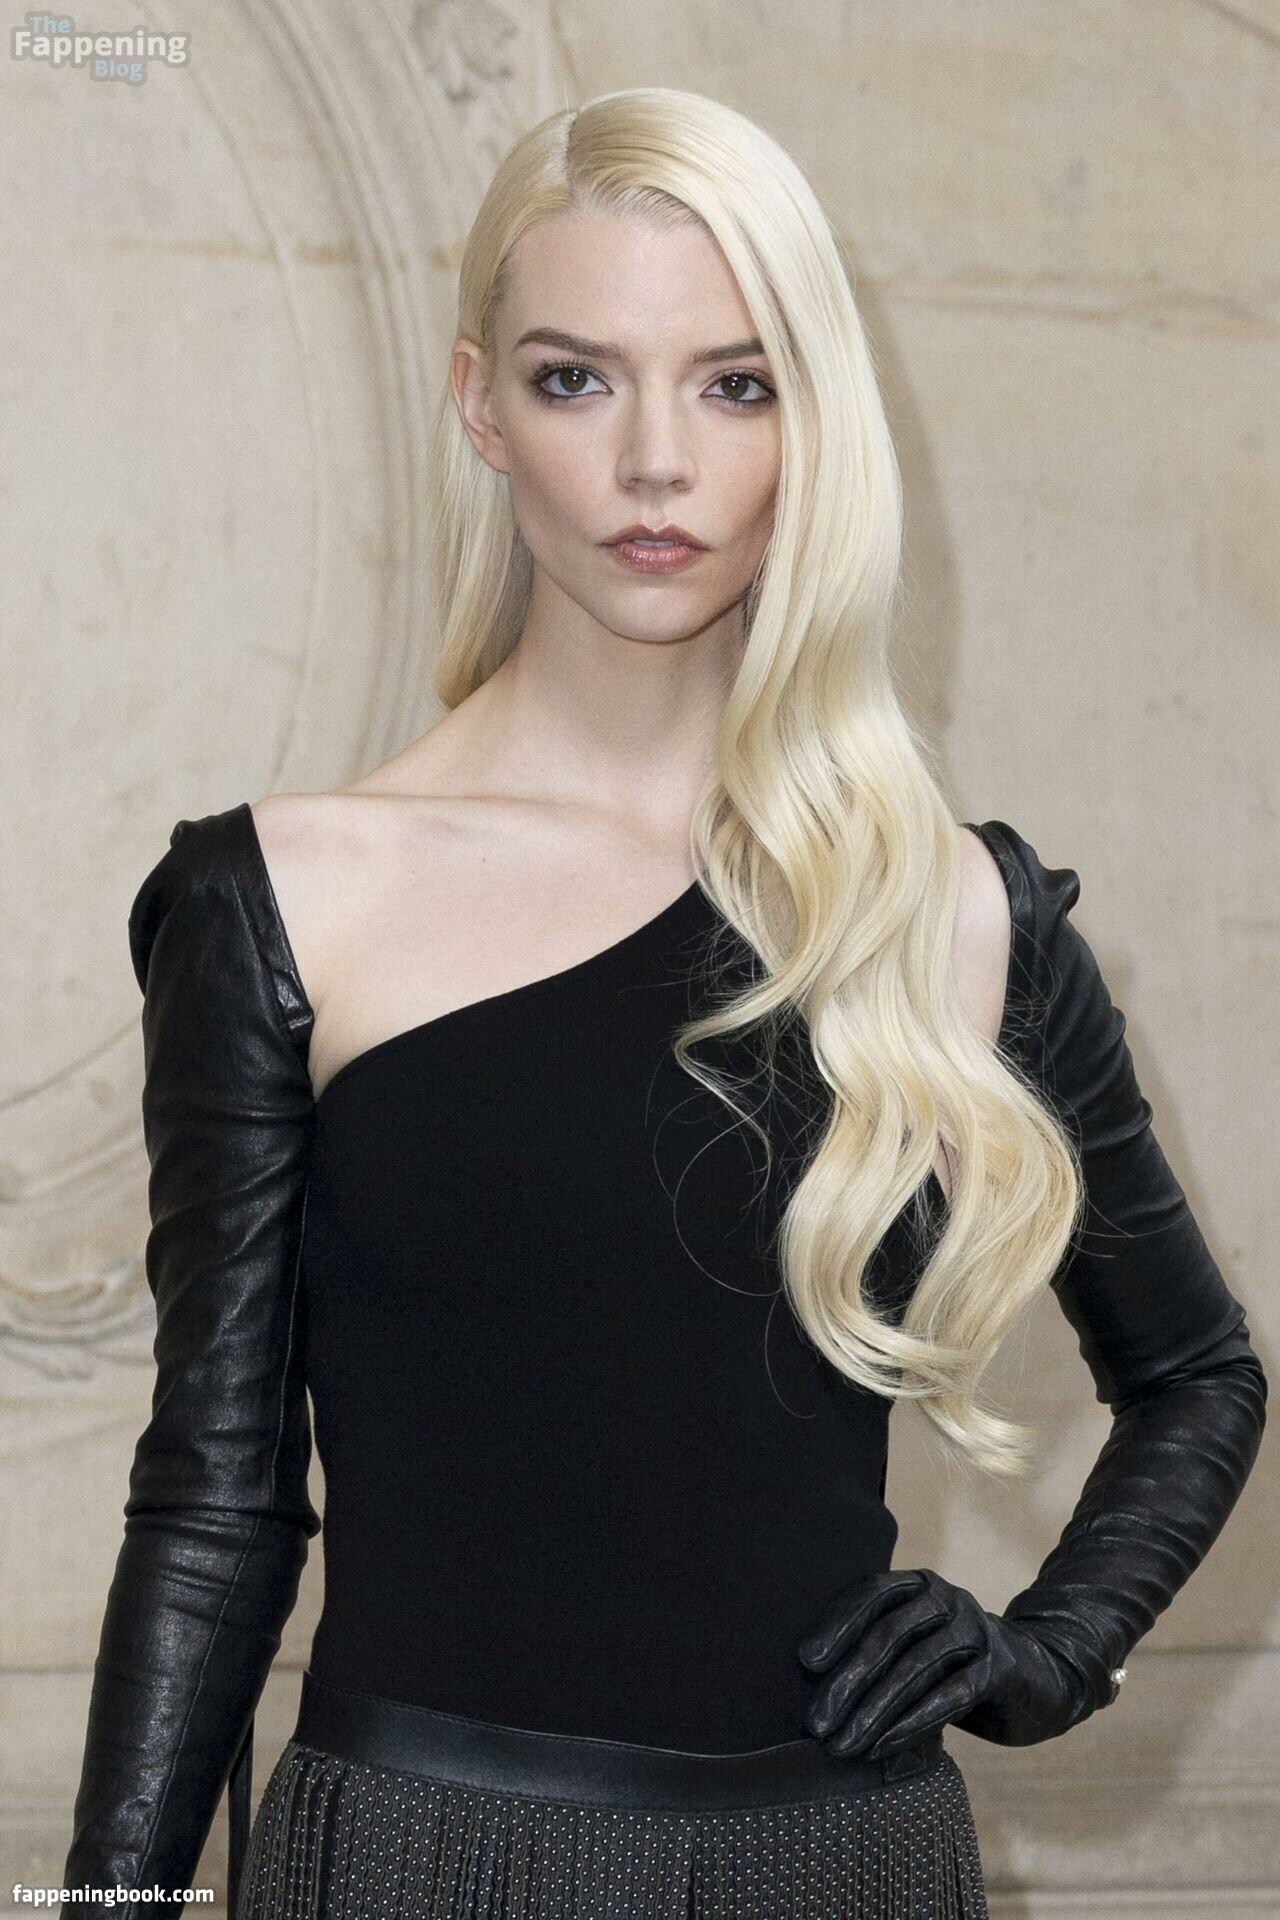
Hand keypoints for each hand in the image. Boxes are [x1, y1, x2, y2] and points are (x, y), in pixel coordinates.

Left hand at [796, 1567, 1095, 1756]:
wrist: (1033, 1680)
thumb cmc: (950, 1666)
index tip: (807, 1661)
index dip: (837, 1623)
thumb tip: (812, 1683)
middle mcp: (946, 1599)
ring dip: (873, 1711)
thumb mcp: (915, 1645)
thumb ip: (878, 1649)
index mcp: (918, 1585)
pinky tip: (882, 1746)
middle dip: (847, 1681)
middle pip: (889, 1635)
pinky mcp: (999, 1669)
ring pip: (915, 1669)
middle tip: (816, 1721)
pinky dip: (911, 1723)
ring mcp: (975, 1630)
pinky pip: (949, 1696)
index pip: (872, 1593)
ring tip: (842, 1745)